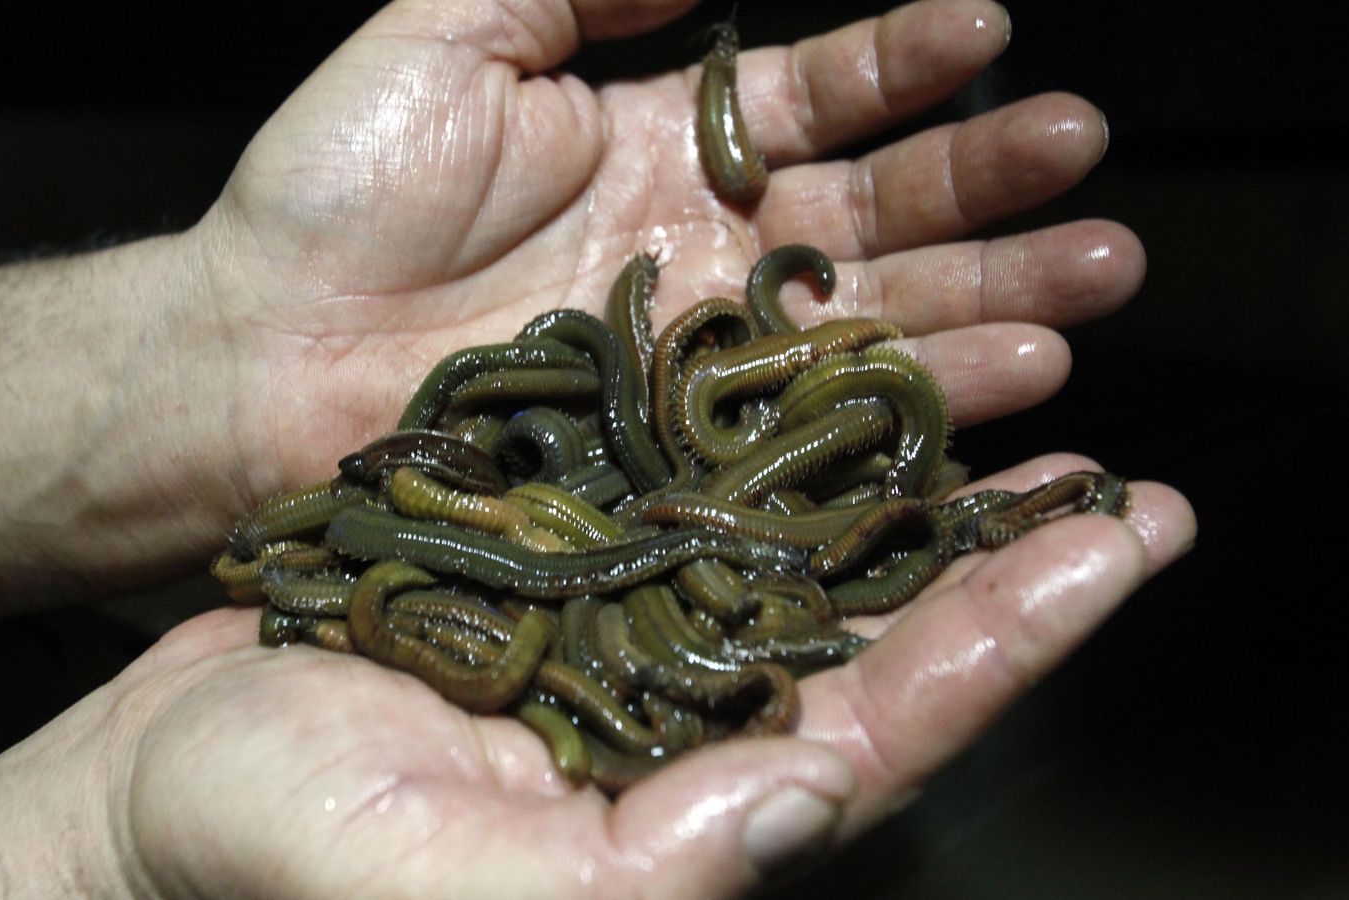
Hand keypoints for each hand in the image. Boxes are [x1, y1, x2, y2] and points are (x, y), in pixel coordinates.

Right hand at [0, 470, 1191, 898]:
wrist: (157, 784)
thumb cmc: (278, 853)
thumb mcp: (452, 883)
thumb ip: (640, 872)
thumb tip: (807, 798)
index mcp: (682, 817)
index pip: (880, 730)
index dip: (1004, 642)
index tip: (1111, 546)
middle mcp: (673, 728)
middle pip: (868, 641)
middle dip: (995, 564)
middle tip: (1116, 481)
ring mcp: (616, 646)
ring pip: (790, 565)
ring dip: (896, 494)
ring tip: (1000, 410)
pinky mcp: (553, 580)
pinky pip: (683, 512)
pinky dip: (760, 455)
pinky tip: (812, 397)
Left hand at [190, 0, 1143, 496]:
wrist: (256, 358)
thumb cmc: (329, 195)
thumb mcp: (447, 38)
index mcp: (660, 145)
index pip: (815, 95)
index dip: (902, 62)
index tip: (988, 31)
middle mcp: (705, 249)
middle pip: (878, 211)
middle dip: (987, 185)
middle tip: (1085, 163)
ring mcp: (702, 358)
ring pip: (874, 320)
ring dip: (990, 297)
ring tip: (1093, 279)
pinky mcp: (684, 455)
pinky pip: (818, 428)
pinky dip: (916, 410)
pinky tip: (1015, 389)